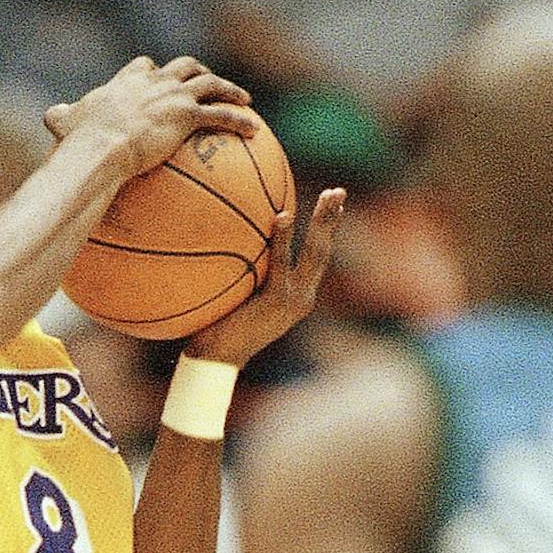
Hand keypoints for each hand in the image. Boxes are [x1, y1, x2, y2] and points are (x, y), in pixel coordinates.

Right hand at [45, 55, 258, 180]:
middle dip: (198, 72)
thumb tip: (49, 117)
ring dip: (229, 90)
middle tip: (208, 81)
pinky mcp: (188, 115)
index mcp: (129, 82)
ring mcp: (174, 95)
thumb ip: (62, 117)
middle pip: (184, 67)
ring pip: (210, 84)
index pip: (145, 67)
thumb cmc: (82, 138)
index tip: (159, 76)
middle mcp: (155, 81)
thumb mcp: (66, 123)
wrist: (101, 144)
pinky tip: (255, 129)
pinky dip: (239, 120)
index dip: (154, 71)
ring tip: (245, 99)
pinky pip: (221, 116)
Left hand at [185, 186, 345, 367]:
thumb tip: (230, 235)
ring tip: (331, 196)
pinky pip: (281, 264)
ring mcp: (293, 302)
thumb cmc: (217, 327)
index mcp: (296, 296)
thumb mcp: (238, 294)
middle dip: (333, 220)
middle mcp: (301, 298)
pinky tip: (283, 216)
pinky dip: (283, 240)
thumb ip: (245, 269)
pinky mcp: (277, 303)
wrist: (214, 361)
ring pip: (315, 255)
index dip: (327, 230)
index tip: (336, 202)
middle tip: (339, 190)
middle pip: (323, 252)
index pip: (316, 258)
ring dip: (324, 223)